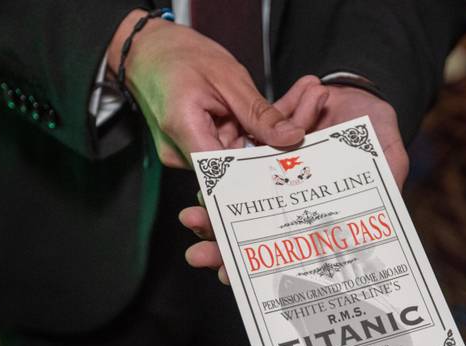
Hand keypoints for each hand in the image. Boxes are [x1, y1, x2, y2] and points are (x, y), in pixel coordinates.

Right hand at [107, 10, 326, 164]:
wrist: (147, 49)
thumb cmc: (178, 56)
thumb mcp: (227, 78)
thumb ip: (259, 114)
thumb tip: (292, 138)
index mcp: (186, 134)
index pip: (232, 175)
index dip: (268, 171)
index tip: (303, 156)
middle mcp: (186, 153)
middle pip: (245, 162)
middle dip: (285, 137)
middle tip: (318, 102)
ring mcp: (195, 152)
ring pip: (247, 151)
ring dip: (278, 127)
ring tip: (311, 94)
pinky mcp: (205, 145)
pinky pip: (239, 142)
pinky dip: (262, 125)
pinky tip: (293, 102)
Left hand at [180, 81, 407, 284]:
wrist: (357, 90)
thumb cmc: (379, 132)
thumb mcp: (389, 160)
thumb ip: (386, 184)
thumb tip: (378, 218)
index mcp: (317, 212)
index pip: (284, 247)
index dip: (259, 265)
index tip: (230, 278)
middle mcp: (290, 199)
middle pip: (251, 229)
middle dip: (226, 241)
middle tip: (197, 255)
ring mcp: (274, 174)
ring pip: (236, 199)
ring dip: (211, 208)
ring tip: (192, 217)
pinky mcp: (261, 147)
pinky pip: (238, 160)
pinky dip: (221, 172)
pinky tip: (203, 183)